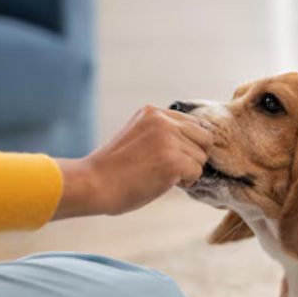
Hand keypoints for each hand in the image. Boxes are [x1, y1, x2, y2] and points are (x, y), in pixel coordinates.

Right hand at [53, 105, 211, 218]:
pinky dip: (186, 182)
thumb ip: (161, 135)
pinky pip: (197, 172)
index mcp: (153, 112)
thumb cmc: (112, 170)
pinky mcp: (173, 160)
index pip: (192, 123)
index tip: (173, 158)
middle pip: (204, 137)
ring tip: (162, 176)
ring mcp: (169, 139)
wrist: (92, 184)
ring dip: (188, 171)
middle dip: (195, 155)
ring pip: (201, 157)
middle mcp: (163, 120)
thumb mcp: (138, 138)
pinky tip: (164, 183)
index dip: (189, 144)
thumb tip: (192, 146)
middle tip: (175, 169)